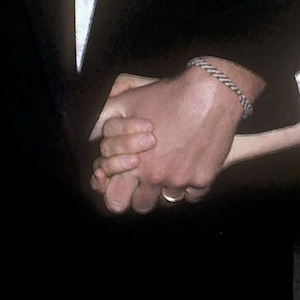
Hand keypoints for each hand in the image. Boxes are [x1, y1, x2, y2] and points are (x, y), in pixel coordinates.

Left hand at [89, 59, 262, 214]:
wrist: (210, 94)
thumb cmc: (167, 96)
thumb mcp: (127, 102)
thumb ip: (103, 122)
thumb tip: (90, 135)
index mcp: (133, 164)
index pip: (116, 201)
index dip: (118, 194)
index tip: (125, 186)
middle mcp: (155, 177)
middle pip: (142, 206)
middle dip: (142, 195)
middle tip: (149, 179)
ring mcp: (181, 180)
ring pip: (169, 201)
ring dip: (168, 190)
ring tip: (171, 169)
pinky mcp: (204, 179)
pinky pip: (193, 196)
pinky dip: (191, 186)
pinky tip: (190, 167)